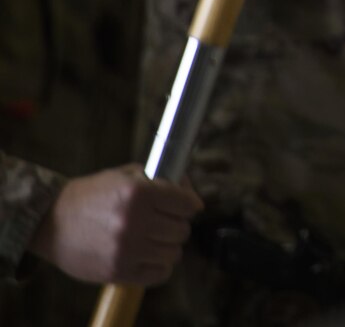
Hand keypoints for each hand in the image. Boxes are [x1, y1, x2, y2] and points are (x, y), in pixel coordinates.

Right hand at [29, 165, 201, 285]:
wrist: (49, 223)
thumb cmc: (89, 196)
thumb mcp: (123, 176)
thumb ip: (159, 179)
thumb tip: (189, 189)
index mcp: (138, 193)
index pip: (186, 204)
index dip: (189, 204)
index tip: (187, 207)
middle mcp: (134, 221)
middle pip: (182, 230)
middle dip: (177, 224)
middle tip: (165, 223)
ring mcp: (126, 249)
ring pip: (174, 253)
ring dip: (168, 246)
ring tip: (155, 240)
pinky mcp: (117, 271)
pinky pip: (159, 274)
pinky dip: (159, 266)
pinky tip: (149, 257)